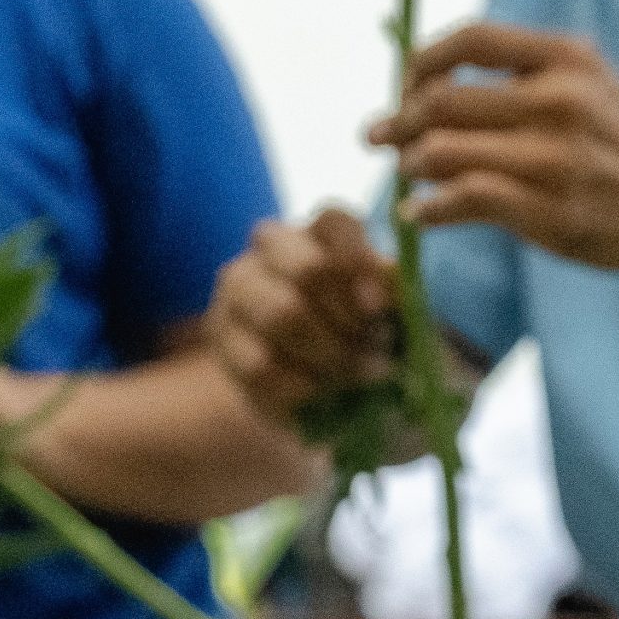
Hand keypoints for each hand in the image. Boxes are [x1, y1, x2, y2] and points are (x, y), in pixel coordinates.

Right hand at [210, 209, 397, 422]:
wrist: (334, 393)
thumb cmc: (372, 342)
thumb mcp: (397, 318)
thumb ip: (396, 295)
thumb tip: (388, 280)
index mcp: (321, 232)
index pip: (336, 222)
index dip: (360, 264)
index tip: (381, 309)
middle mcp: (272, 249)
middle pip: (306, 267)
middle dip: (347, 318)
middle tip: (373, 352)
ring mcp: (239, 290)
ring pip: (280, 315)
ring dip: (327, 354)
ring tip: (354, 378)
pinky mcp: (221, 337)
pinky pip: (260, 363)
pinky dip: (301, 386)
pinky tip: (322, 396)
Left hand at [372, 21, 618, 296]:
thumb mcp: (591, 85)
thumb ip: (527, 76)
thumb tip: (437, 81)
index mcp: (565, 58)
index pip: (467, 41)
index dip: (420, 62)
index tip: (405, 86)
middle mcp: (558, 99)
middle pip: (440, 100)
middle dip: (397, 121)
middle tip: (380, 139)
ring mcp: (553, 157)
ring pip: (442, 151)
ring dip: (408, 166)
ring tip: (406, 176)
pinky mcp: (548, 211)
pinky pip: (461, 201)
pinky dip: (427, 209)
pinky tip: (418, 215)